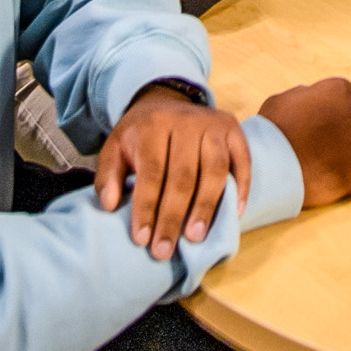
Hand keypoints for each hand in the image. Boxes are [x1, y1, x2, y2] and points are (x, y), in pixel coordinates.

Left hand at [96, 87, 250, 257]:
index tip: (142, 239)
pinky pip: (242, 161)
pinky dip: (241, 188)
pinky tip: (234, 214)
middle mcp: (186, 122)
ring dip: (205, 206)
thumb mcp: (114, 148)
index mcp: (153, 126)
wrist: (165, 100)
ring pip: (214, 170)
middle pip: (183, 175)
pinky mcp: (233, 129)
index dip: (147, 207)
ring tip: (194, 237)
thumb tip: (110, 205)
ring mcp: (213, 124)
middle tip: (164, 250)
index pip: (152, 172)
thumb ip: (108, 176)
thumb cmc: (139, 135)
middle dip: (173, 216)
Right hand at [258, 77, 350, 206]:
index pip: (344, 93)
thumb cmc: (273, 132)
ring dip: (347, 147)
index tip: (320, 117)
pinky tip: (325, 174)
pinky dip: (346, 170)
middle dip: (344, 124)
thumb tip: (312, 101)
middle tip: (322, 139)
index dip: (331, 106)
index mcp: (338, 90)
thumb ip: (306, 97)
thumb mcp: (283, 100)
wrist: (274, 169)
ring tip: (321, 160)